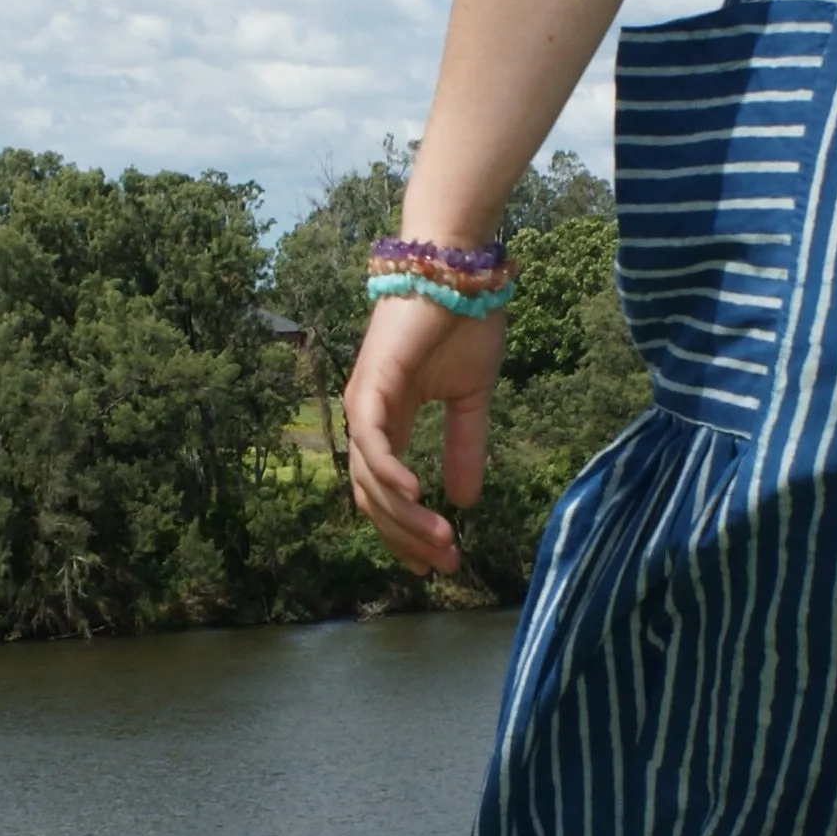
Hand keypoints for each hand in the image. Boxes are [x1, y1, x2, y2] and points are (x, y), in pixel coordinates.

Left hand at [344, 292, 509, 574]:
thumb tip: (466, 500)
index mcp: (390, 422)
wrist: (460, 271)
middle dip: (407, 538)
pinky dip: (389, 473)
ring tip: (442, 540)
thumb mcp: (471, 400)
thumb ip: (465, 446)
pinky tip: (417, 495)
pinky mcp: (371, 383)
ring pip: (371, 479)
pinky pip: (372, 442)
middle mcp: (369, 417)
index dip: (407, 533)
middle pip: (373, 499)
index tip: (439, 563)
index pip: (386, 494)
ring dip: (406, 516)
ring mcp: (365, 401)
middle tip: (444, 564)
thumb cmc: (464, 322)